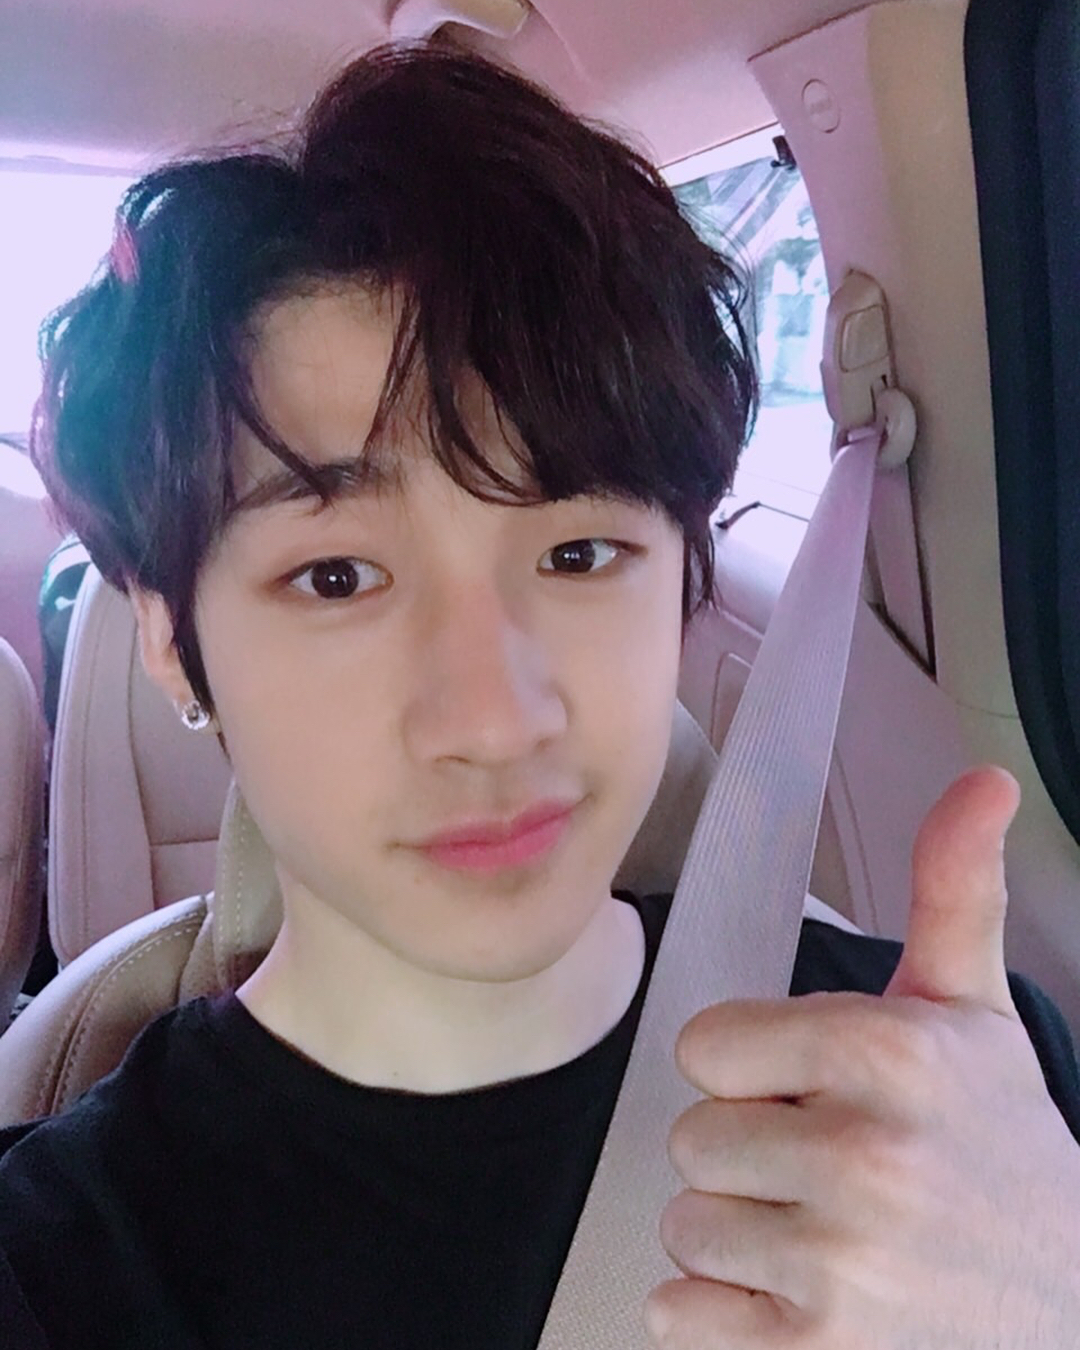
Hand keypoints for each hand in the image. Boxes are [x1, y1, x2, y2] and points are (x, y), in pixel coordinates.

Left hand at [646, 766, 1079, 1347]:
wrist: (1068, 1306)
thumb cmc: (1003, 1150)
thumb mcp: (977, 1013)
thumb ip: (953, 889)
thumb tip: (981, 782)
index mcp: (889, 1054)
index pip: (704, 1045)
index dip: (750, 1069)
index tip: (805, 1088)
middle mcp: (864, 1159)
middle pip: (692, 1138)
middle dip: (747, 1153)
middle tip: (828, 1170)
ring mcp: (841, 1268)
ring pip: (686, 1225)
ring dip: (738, 1235)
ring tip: (825, 1235)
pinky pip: (680, 1315)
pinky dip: (724, 1314)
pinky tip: (804, 1299)